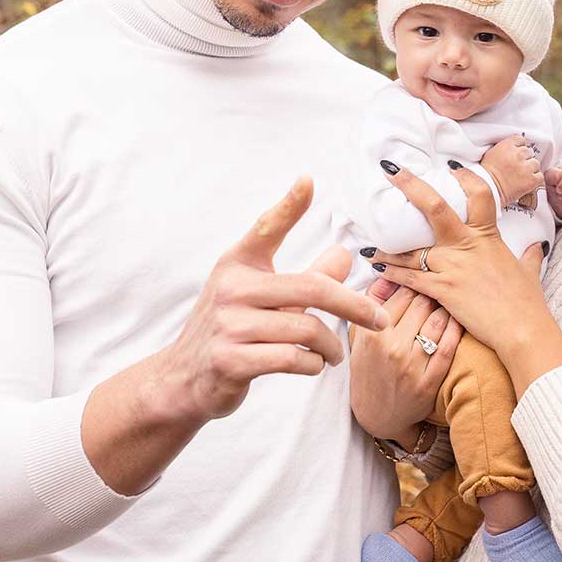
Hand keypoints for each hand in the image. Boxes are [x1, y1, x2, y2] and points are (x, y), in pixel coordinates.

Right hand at [156, 178, 387, 424]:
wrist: (184, 380)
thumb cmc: (231, 330)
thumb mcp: (262, 298)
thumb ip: (304, 277)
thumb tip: (345, 254)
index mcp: (238, 265)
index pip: (265, 228)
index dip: (288, 206)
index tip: (308, 181)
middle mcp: (231, 289)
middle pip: (311, 287)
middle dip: (354, 306)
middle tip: (378, 319)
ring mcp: (228, 325)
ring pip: (306, 328)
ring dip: (331, 346)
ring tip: (333, 354)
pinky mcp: (231, 361)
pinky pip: (292, 358)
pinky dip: (312, 364)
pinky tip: (312, 364)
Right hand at [349, 284, 460, 440]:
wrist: (376, 415)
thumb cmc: (368, 370)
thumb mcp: (361, 337)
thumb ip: (371, 303)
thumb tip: (387, 272)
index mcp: (372, 334)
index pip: (401, 293)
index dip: (415, 282)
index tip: (423, 278)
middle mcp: (391, 348)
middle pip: (422, 303)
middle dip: (432, 291)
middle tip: (440, 286)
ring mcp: (411, 366)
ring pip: (437, 321)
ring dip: (447, 307)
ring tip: (451, 300)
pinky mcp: (429, 382)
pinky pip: (449, 347)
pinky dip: (456, 329)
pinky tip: (458, 320)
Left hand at [366, 165, 561, 393]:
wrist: (522, 329)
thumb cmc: (527, 302)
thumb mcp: (528, 272)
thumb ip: (527, 256)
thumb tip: (535, 247)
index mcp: (487, 236)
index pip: (478, 195)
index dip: (465, 177)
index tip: (450, 166)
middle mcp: (466, 245)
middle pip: (435, 207)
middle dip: (411, 186)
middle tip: (391, 170)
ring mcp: (452, 266)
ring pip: (412, 248)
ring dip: (388, 246)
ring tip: (369, 242)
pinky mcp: (442, 290)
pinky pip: (410, 277)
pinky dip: (392, 273)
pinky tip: (377, 269)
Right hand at [480, 135, 541, 206]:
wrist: (487, 189)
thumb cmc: (485, 175)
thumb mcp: (491, 154)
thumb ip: (503, 148)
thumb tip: (510, 148)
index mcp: (507, 146)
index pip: (520, 140)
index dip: (519, 148)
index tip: (517, 154)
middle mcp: (518, 154)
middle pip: (528, 152)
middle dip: (524, 159)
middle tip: (517, 167)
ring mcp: (526, 167)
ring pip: (535, 163)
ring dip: (530, 169)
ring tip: (522, 176)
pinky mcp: (531, 180)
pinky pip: (539, 176)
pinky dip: (535, 180)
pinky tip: (527, 182)